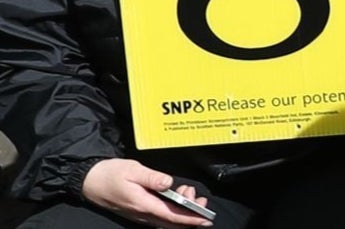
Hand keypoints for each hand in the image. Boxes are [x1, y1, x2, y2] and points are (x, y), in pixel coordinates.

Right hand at [81, 160, 211, 226]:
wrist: (90, 181)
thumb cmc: (111, 174)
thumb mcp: (132, 170)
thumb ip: (152, 177)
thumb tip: (169, 183)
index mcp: (143, 205)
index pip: (172, 216)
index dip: (191, 218)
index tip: (206, 218)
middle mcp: (143, 214)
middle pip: (172, 223)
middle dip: (191, 215)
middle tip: (201, 200)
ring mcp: (140, 215)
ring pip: (166, 221)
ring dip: (182, 212)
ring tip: (189, 193)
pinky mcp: (139, 212)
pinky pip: (160, 217)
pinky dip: (173, 210)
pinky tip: (177, 197)